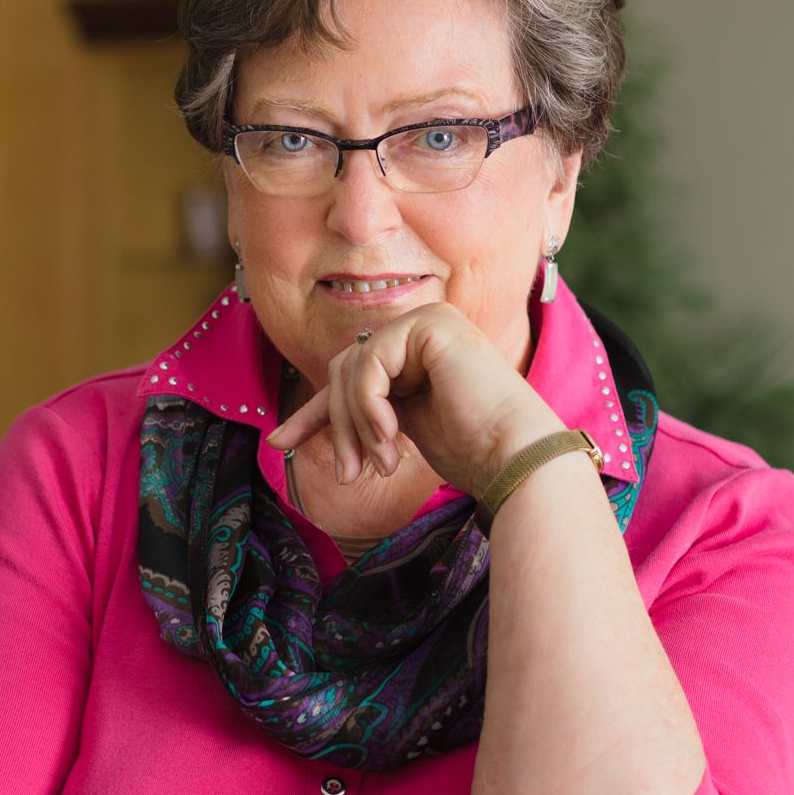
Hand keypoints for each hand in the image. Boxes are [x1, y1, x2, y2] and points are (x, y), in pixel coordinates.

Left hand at [264, 302, 564, 497]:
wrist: (514, 457)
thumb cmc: (469, 451)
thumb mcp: (395, 429)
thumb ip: (360, 413)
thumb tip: (290, 427)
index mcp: (416, 350)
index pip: (348, 374)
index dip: (313, 413)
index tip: (279, 444)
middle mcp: (422, 327)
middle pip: (343, 369)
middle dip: (339, 427)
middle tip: (350, 474)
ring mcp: (428, 320)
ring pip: (351, 368)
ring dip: (356, 425)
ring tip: (381, 464)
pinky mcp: (431, 325)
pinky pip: (369, 363)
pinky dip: (368, 405)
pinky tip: (390, 436)